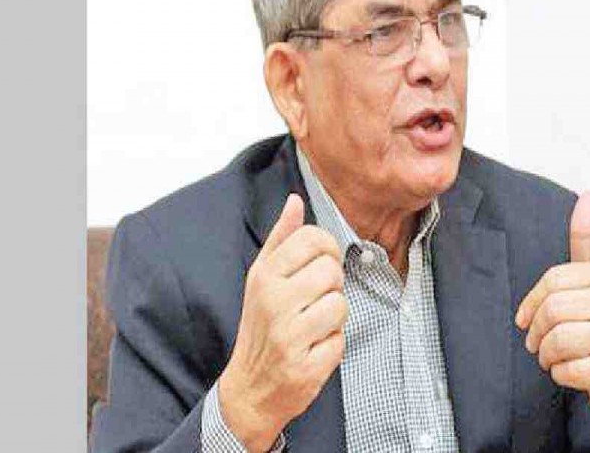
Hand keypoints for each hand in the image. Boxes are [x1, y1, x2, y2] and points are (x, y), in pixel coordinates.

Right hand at [218, 194, 347, 450]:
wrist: (249, 388)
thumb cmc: (261, 325)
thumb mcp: (263, 277)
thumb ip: (282, 238)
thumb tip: (295, 200)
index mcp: (264, 275)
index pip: (313, 239)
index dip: (327, 250)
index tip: (320, 265)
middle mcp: (273, 303)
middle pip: (331, 271)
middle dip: (332, 286)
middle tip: (314, 301)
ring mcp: (288, 337)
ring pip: (340, 306)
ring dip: (333, 318)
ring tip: (313, 326)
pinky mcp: (304, 368)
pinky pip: (340, 342)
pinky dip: (332, 347)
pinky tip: (312, 350)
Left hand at [515, 192, 589, 421]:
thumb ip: (584, 238)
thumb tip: (589, 195)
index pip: (551, 282)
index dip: (531, 303)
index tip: (525, 317)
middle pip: (551, 311)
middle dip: (536, 332)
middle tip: (536, 341)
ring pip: (555, 341)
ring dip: (546, 354)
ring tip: (554, 355)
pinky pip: (565, 369)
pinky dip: (560, 373)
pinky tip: (572, 368)